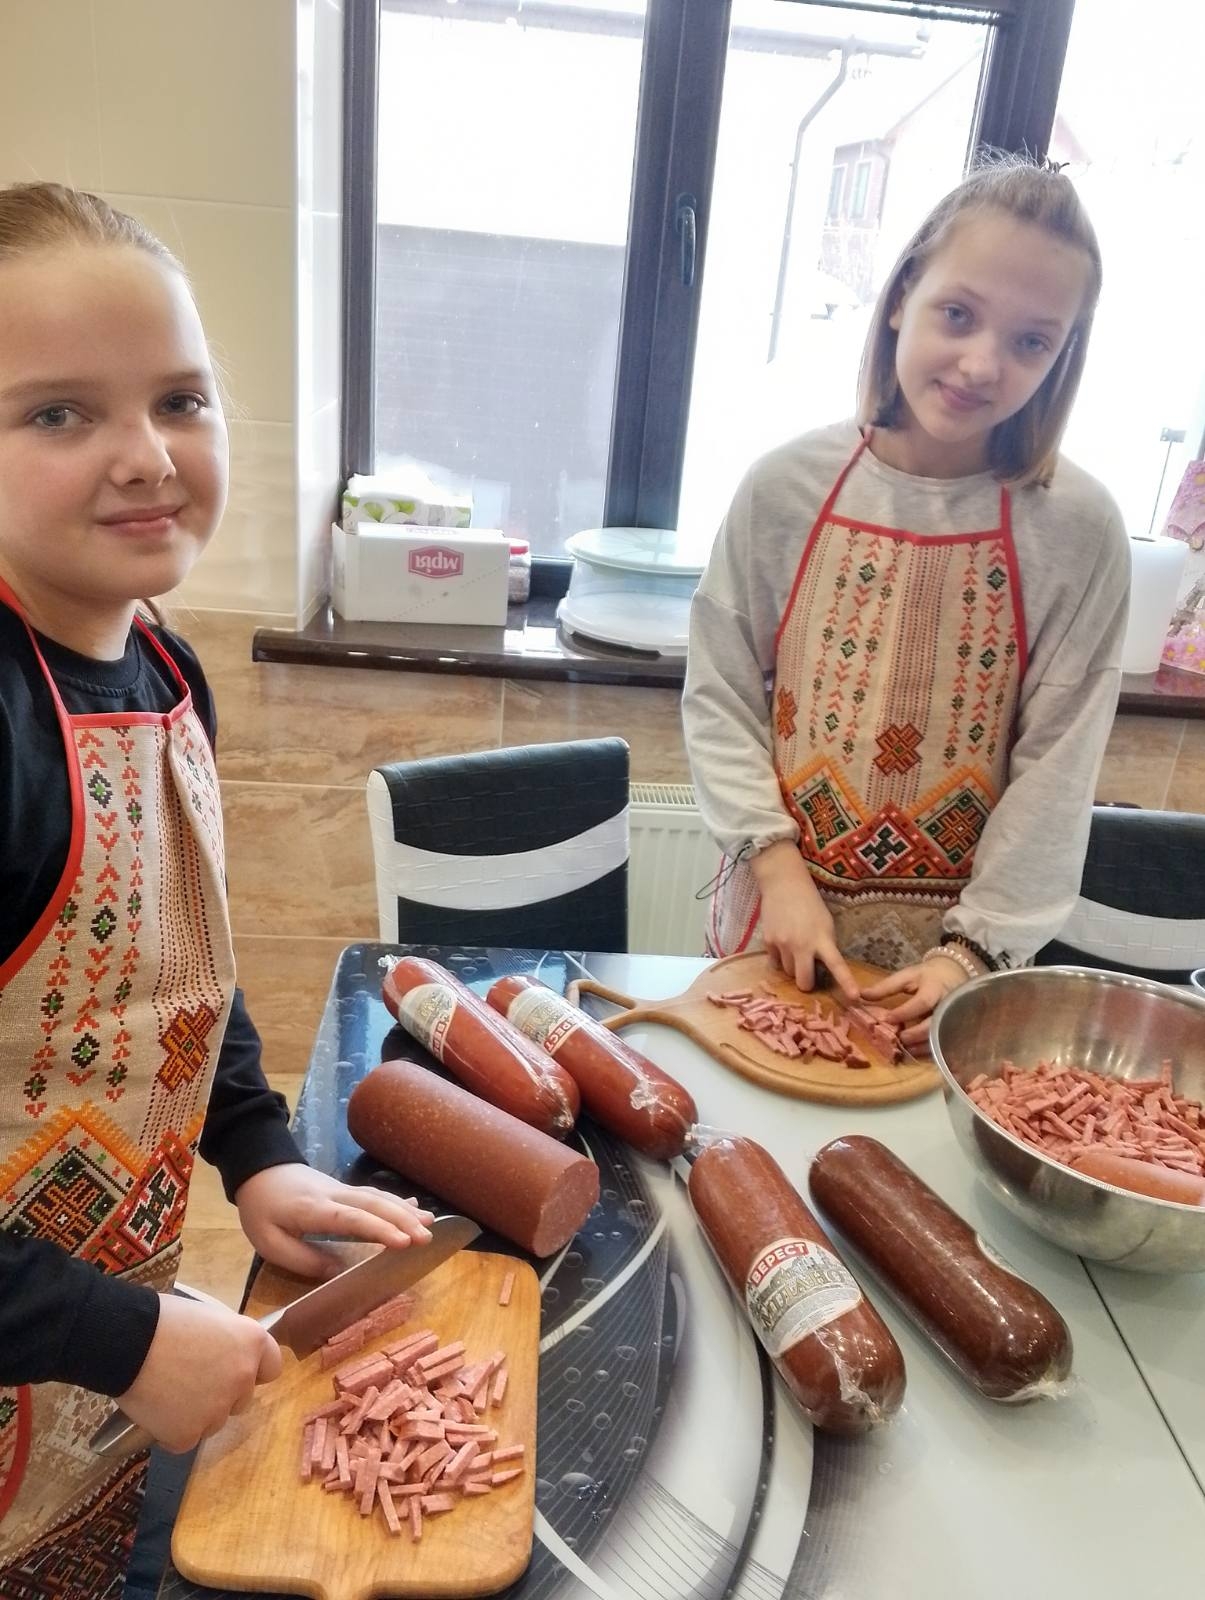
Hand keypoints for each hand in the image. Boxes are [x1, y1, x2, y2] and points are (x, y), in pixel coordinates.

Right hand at [117, 1292, 281, 1453]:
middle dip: (223, 1394)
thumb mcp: (210, 1316)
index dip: (253, 1368)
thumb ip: (230, 1340)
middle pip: (242, 1398)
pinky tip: (155, 1409)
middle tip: (191, 1380)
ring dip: (198, 1413)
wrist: (127, 1341)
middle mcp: (243, 1378)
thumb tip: (230, 1354)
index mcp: (252, 1343)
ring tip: (167, 1392)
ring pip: (214, 1421)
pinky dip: (172, 1430)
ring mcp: (217, 1410)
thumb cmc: (165, 1319)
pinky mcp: (188, 1435)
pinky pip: (185, 1438)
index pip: (272, 1367)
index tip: (233, 1369)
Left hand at [234, 1163, 434, 1279]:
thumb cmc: (261, 1209)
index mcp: (314, 1210)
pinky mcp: (345, 1189)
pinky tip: (413, 1206)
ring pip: (378, 1197)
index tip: (403, 1242)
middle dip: (403, 1220)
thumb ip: (303, 1258)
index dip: (379, 1230)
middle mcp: (335, 1195)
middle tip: (426, 1238)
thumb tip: (337, 1273)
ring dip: (405, 1210)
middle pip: (374, 1204)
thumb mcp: (270, 1242)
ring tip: (430, 1224)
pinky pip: (374, 1194)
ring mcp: (342, 1189)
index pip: (352, 1219)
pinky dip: (396, 1200)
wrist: (259, 1169)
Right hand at [751, 841, 859, 1001]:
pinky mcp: (768, 942)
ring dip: (793, 967)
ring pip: (788, 973)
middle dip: (807, 983)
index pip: (837, 965)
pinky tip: (782, 942)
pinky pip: (775, 962)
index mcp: (822, 939)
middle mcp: (802, 945)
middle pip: (804, 982)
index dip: (846, 983)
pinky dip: (779, 958)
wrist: (783, 884)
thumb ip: (826, 946)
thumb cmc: (810, 903)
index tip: (855, 999)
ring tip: (794, 948)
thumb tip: (822, 968)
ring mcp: (782, 944)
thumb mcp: (826, 923)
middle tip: (808, 973)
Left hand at [860, 955, 969, 1049]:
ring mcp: (953, 1017)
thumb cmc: (926, 976)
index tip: (888, 1019)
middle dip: (916, 1033)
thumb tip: (861, 995)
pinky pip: (943, 1042)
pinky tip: (916, 1052)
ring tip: (906, 1049)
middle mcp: (947, 1004)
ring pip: (940, 1035)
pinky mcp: (953, 1027)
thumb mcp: (907, 976)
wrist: (953, 975)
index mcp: (934, 987)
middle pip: (934, 1022)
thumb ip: (886, 987)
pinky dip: (929, 1049)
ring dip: (923, 1045)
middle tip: (900, 1038)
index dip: (905, 1012)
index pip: (922, 1002)